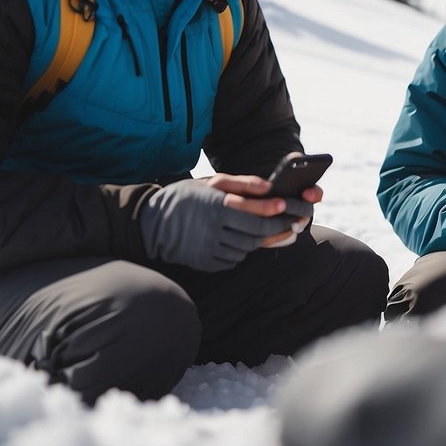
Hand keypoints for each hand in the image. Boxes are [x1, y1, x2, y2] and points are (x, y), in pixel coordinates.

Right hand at [138, 176, 313, 270]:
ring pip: (247, 247)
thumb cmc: (185, 198)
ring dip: (262, 240)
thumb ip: (241, 183)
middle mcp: (213, 228)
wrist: (152, 224)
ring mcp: (209, 248)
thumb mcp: (210, 183)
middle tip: (293, 222)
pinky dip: (243, 250)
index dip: (274, 209)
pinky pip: (234, 259)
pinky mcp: (206, 262)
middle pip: (256, 232)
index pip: (253, 211)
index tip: (288, 205)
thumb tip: (269, 186)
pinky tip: (245, 240)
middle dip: (278, 227)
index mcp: (215, 206)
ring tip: (272, 230)